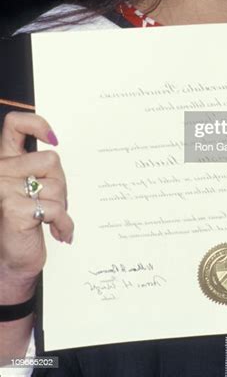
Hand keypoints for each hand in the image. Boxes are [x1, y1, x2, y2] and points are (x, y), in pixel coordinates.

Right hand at [0, 111, 73, 298]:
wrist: (12, 260)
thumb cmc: (27, 219)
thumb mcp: (33, 186)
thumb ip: (40, 166)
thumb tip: (55, 142)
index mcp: (5, 160)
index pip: (15, 124)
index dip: (37, 124)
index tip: (53, 139)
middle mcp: (1, 171)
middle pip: (51, 160)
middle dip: (61, 184)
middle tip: (54, 202)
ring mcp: (4, 189)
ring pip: (56, 183)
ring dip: (62, 203)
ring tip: (51, 217)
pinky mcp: (13, 209)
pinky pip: (55, 208)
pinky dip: (64, 223)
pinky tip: (58, 233)